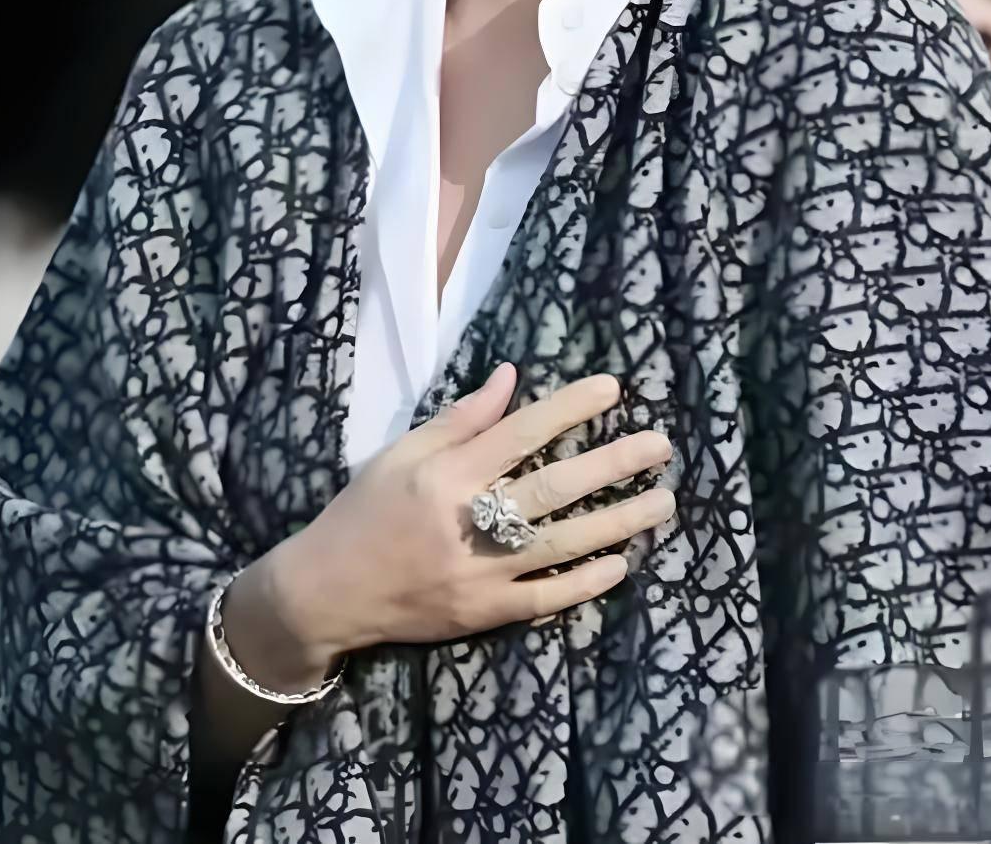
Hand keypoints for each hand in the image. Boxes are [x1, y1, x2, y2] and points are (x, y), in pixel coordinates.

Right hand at [224, 366, 671, 687]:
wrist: (328, 592)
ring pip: (562, 544)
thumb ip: (459, 419)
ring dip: (617, 522)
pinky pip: (546, 597)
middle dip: (611, 464)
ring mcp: (479, 573)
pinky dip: (585, 581)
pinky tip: (621, 562)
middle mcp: (466, 521)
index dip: (568, 409)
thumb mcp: (400, 453)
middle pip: (553, 488)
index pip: (519, 434)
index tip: (612, 388)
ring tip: (663, 502)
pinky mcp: (484, 614)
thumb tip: (511, 377)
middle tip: (661, 445)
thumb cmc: (365, 510)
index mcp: (445, 474)